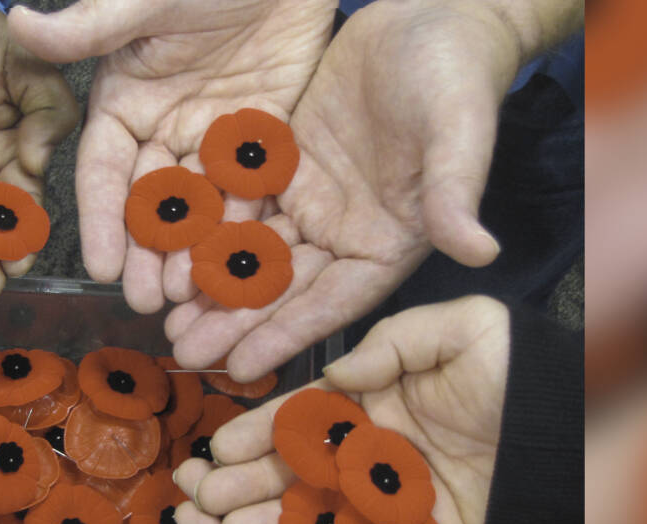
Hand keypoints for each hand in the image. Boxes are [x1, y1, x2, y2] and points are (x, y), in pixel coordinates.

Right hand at [8, 0, 335, 312]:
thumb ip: (89, 26)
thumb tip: (17, 23)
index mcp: (123, 102)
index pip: (102, 172)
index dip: (100, 220)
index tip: (99, 266)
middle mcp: (162, 128)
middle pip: (148, 204)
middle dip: (146, 254)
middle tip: (149, 302)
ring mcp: (211, 136)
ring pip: (198, 206)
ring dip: (194, 252)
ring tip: (193, 297)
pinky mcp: (261, 136)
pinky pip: (252, 188)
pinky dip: (249, 224)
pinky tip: (246, 264)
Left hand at [165, 0, 521, 378]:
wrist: (430, 13)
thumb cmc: (457, 70)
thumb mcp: (459, 128)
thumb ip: (456, 192)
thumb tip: (480, 250)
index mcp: (387, 241)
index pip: (332, 301)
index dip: (288, 333)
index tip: (244, 366)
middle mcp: (344, 232)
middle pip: (282, 288)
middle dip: (234, 321)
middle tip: (184, 350)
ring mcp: (311, 201)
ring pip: (252, 252)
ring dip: (211, 284)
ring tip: (166, 316)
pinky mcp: (284, 167)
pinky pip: (238, 202)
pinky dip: (206, 227)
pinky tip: (166, 247)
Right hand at [178, 296, 509, 523]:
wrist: (568, 431)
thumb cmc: (517, 370)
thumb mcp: (460, 329)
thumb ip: (393, 342)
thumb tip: (337, 372)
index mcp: (372, 397)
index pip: (302, 416)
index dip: (258, 431)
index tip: (218, 448)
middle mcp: (369, 445)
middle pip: (294, 465)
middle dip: (244, 479)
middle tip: (202, 495)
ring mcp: (385, 489)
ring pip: (314, 503)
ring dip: (267, 514)